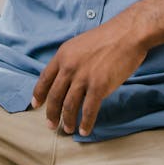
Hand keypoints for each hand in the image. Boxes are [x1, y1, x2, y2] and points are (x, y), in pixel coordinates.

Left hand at [30, 11, 147, 135]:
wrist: (128, 33)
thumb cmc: (108, 38)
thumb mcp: (80, 45)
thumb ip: (71, 61)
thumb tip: (66, 80)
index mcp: (63, 54)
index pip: (44, 78)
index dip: (38, 94)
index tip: (35, 105)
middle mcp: (69, 66)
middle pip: (54, 95)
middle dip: (51, 113)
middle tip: (51, 125)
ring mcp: (83, 77)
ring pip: (69, 106)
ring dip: (67, 121)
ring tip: (68, 129)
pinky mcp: (99, 86)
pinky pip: (88, 110)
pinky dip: (85, 123)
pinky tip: (85, 131)